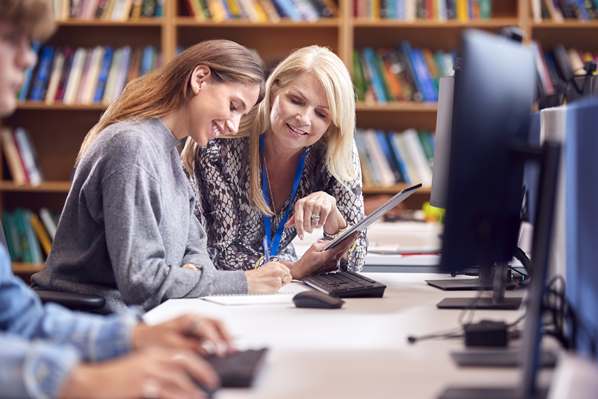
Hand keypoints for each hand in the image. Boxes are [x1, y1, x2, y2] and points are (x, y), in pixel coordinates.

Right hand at [59, 348, 217, 398]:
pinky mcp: (141, 384)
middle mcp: (153, 359)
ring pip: (177, 377)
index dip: (199, 363)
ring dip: (192, 388)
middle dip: (202, 371)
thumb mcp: (141, 368)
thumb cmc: (116, 378)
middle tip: (213, 383)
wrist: (92, 380)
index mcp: (154, 353)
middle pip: (184, 361)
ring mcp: (147, 371)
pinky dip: (179, 396)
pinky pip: (166, 391)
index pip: (183, 354)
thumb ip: (158, 370)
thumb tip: (178, 379)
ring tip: (201, 396)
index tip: (210, 373)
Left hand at [132, 315, 233, 355]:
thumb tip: (207, 349)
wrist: (141, 338)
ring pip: (217, 326)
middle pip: (218, 322)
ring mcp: (197, 322)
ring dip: (225, 337)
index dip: (216, 339)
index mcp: (188, 317)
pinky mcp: (196, 329)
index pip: (208, 326)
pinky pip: (212, 331)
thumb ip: (190, 346)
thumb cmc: (153, 339)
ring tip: (231, 350)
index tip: (220, 351)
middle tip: (233, 349)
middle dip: (227, 335)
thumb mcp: (170, 344)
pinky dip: (220, 339)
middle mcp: (195, 316)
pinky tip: (223, 348)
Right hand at [245, 261, 291, 293]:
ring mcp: (278, 277)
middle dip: (283, 280)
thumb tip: (284, 275)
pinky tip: (268, 288)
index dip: (283, 275)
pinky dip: (275, 290)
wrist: (247, 282)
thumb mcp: (267, 269)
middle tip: (272, 282)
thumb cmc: (255, 277)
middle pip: (288, 276)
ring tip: (269, 285)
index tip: (277, 277)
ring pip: (284, 283)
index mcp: (275, 264)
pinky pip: (279, 289)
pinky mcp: (276, 285)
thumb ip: (277, 270)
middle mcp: (278, 269)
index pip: (287, 270)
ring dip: (278, 285)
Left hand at [286, 191, 346, 238]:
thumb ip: (294, 218)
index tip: (301, 237)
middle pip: (306, 223)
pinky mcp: (325, 207)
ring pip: (314, 223)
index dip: (299, 230)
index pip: (298, 220)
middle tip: (309, 230)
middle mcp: (308, 202)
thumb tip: (286, 225)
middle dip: (307, 229)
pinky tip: (319, 221)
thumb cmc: (311, 205)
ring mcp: (317, 204)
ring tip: (314, 222)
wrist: (324, 198)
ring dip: (314, 226)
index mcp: (300, 203)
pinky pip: (321, 222)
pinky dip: (320, 224)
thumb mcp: (301, 209)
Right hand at [287, 232, 357, 278]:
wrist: (302, 272)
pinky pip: (337, 258)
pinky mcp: (332, 268)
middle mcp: (333, 262)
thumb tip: (331, 241)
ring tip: (346, 239)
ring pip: (341, 254)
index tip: (356, 233)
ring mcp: (333, 266)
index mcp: (329, 256)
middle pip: (345, 249)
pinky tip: (335, 249)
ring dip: (342, 247)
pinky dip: (337, 253)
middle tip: (354, 234)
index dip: (350, 239)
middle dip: (350, 241)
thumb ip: (324, 242)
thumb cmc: (306, 261)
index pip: (343, 246)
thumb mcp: (313, 247)